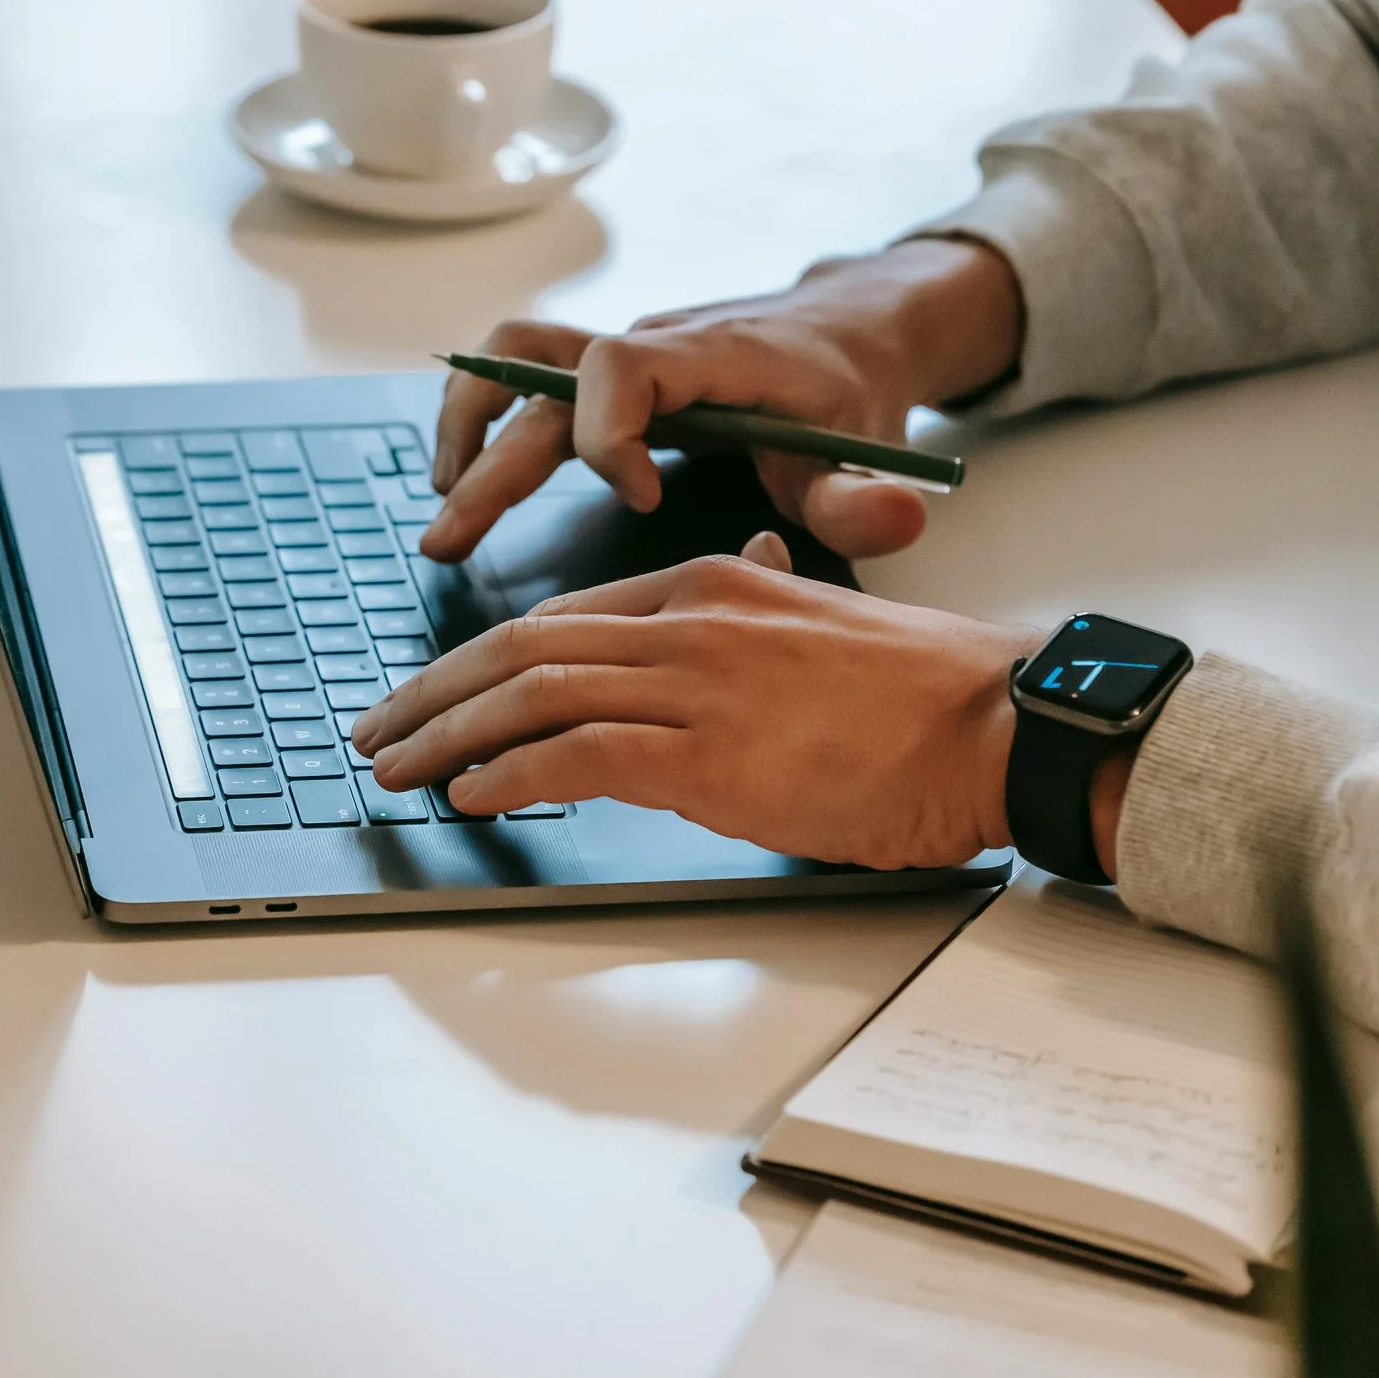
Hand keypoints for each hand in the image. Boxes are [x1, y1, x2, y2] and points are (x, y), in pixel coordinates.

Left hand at [351, 540, 1039, 870]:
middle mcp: (688, 620)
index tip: (431, 697)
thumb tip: (711, 626)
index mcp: (708, 584)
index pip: (559, 619)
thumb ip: (748, 620)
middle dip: (433, 693)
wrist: (1000, 721)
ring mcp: (696, 683)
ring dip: (449, 736)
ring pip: (533, 694)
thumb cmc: (920, 693)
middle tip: (378, 732)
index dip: (477, 661)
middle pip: (521, 647)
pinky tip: (473, 793)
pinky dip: (512, 772)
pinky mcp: (711, 752)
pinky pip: (580, 753)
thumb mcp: (813, 628)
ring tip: (398, 770)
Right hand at [422, 238, 1021, 563]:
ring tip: (441, 502)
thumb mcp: (871, 446)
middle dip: (490, 462)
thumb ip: (868, 494)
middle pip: (539, 376)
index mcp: (709, 355)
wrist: (848, 327)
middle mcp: (649, 343)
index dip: (611, 435)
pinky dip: (484, 419)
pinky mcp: (604, 376)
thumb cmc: (850, 391)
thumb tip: (896, 518)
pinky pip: (521, 375)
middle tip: (450, 539)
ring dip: (467, 423)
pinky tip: (467, 481)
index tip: (640, 498)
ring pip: (513, 358)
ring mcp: (620, 356)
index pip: (622, 369)